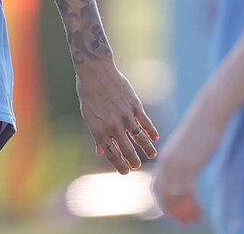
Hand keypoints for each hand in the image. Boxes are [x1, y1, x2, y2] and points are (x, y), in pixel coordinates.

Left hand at [76, 60, 159, 174]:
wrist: (96, 72)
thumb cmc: (89, 94)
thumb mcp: (88, 116)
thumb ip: (96, 135)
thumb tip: (100, 152)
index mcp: (99, 130)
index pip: (111, 154)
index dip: (119, 165)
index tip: (125, 172)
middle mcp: (113, 126)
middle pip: (126, 149)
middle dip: (133, 161)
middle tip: (137, 166)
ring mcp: (125, 116)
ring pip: (139, 138)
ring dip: (146, 148)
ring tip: (152, 155)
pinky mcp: (134, 105)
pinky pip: (145, 122)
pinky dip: (151, 131)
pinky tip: (155, 138)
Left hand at [152, 99, 226, 225]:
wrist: (209, 113)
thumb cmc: (200, 128)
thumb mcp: (186, 146)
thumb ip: (181, 158)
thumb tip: (184, 169)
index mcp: (164, 158)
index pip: (156, 187)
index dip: (163, 203)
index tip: (173, 213)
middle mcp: (167, 163)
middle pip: (162, 194)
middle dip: (172, 211)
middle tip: (183, 222)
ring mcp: (178, 164)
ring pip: (175, 196)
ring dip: (184, 212)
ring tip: (194, 220)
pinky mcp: (191, 165)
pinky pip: (188, 192)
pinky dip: (193, 205)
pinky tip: (201, 211)